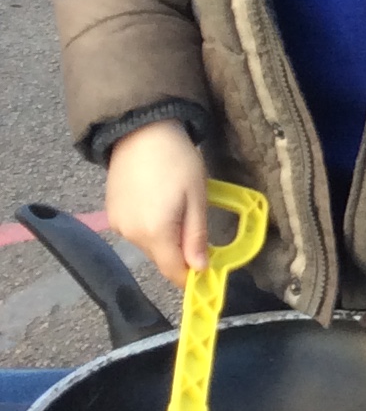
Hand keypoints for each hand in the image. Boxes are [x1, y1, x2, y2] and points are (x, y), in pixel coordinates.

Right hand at [104, 119, 207, 285]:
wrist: (142, 133)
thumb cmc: (177, 162)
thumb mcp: (196, 198)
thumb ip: (196, 236)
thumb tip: (200, 269)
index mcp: (154, 233)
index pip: (173, 271)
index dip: (191, 277)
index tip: (208, 273)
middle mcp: (131, 235)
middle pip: (161, 258)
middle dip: (181, 253)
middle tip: (197, 230)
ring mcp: (118, 224)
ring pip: (149, 245)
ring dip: (166, 238)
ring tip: (179, 208)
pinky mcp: (111, 213)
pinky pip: (136, 231)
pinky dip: (151, 226)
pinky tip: (160, 203)